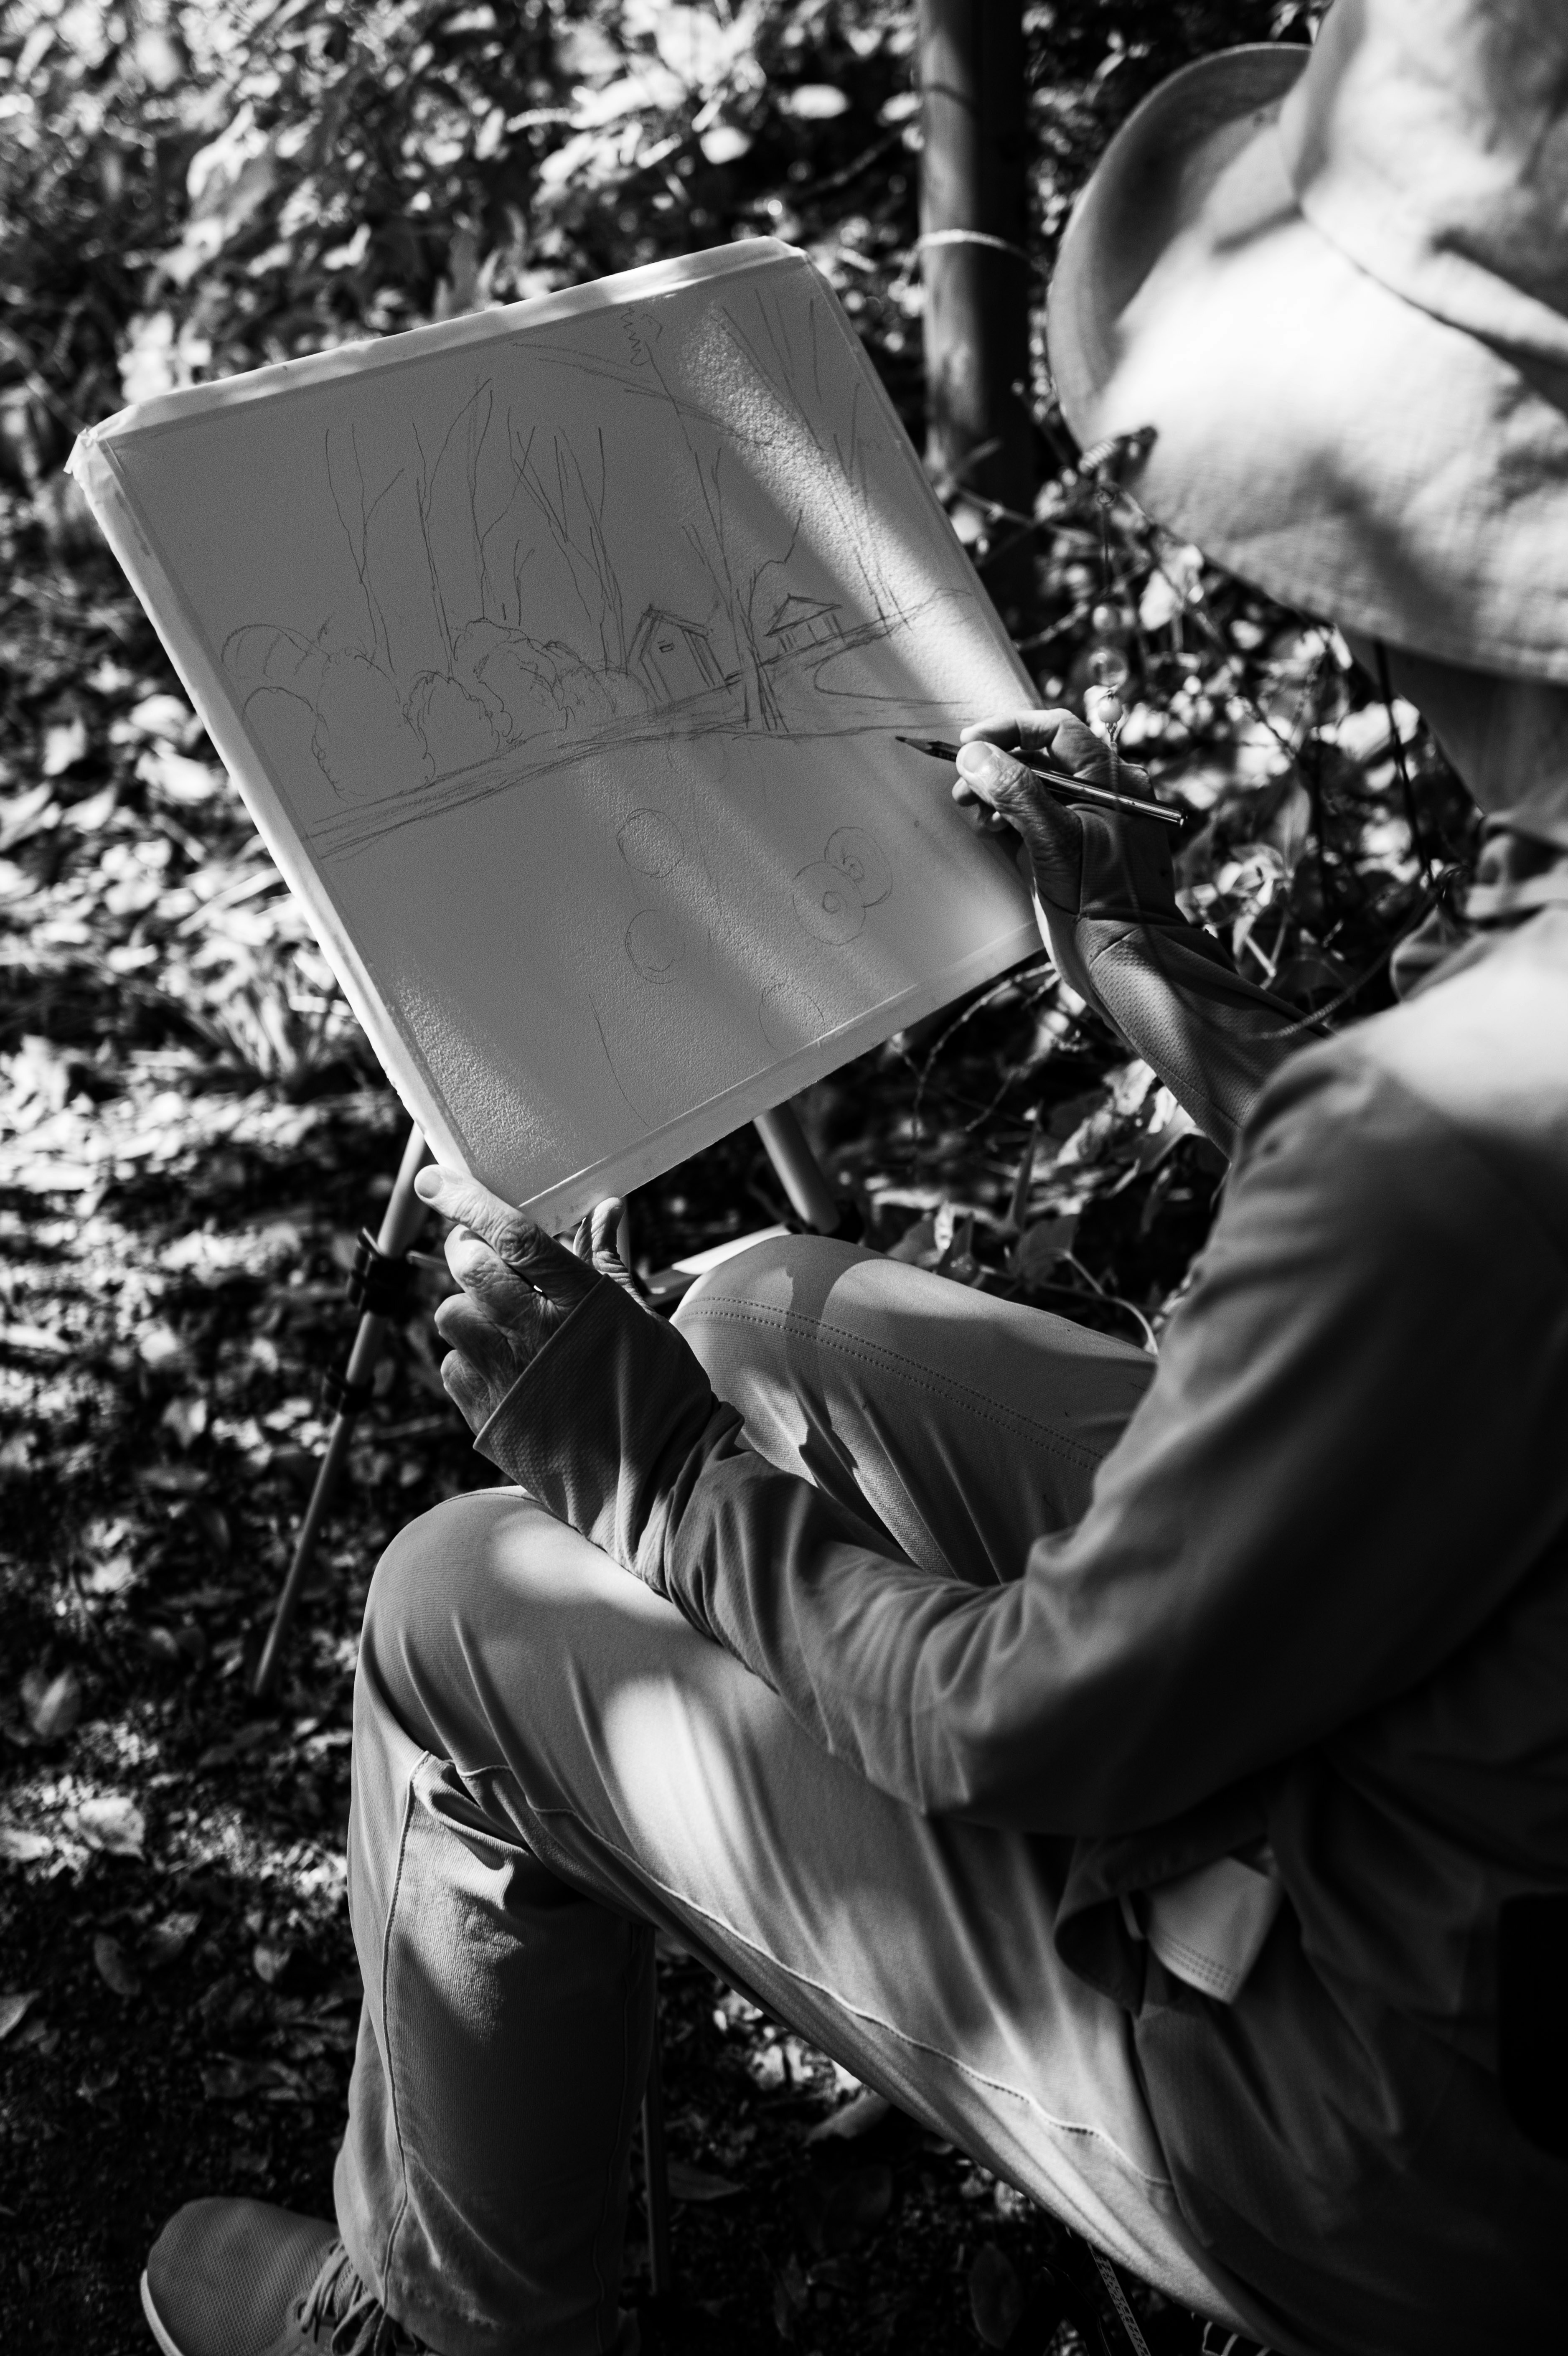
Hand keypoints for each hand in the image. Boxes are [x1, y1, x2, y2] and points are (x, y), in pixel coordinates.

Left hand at [414, 1167, 639, 1432]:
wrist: (653, 1476)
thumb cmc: (655, 1390)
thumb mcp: (639, 1316)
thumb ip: (608, 1261)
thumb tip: (606, 1209)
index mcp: (579, 1299)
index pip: (512, 1234)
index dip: (467, 1200)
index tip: (433, 1180)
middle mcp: (534, 1332)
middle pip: (470, 1266)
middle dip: (467, 1251)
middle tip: (484, 1255)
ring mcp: (505, 1374)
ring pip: (451, 1315)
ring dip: (468, 1310)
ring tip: (505, 1325)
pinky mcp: (485, 1413)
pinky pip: (452, 1366)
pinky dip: (468, 1358)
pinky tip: (505, 1368)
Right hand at [952, 709, 1150, 911]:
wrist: (1123, 956)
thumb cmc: (1103, 900)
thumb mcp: (1055, 839)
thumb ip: (1016, 792)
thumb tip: (976, 755)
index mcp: (1112, 779)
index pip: (1055, 731)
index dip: (1009, 730)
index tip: (971, 743)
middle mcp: (1101, 793)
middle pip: (1040, 758)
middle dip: (997, 766)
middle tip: (965, 787)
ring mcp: (1085, 821)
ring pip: (1034, 788)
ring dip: (998, 793)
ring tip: (976, 813)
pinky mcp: (1070, 848)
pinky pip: (1034, 817)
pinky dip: (1008, 818)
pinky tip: (992, 830)